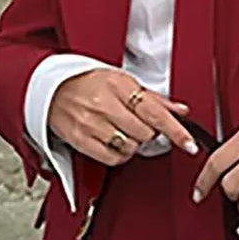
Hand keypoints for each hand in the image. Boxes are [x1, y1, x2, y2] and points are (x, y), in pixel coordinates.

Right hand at [48, 69, 200, 166]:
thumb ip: (154, 98)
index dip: (176, 130)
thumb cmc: (87, 83)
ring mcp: (90, 124)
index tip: (189, 144)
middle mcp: (104, 105)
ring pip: (130, 147)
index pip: (155, 112)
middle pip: (145, 133)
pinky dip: (119, 154)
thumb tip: (180, 110)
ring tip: (122, 130)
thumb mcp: (122, 81)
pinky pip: (113, 158)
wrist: (49, 88)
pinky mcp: (80, 141)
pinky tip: (114, 142)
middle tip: (139, 123)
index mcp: (118, 85)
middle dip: (149, 132)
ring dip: (133, 143)